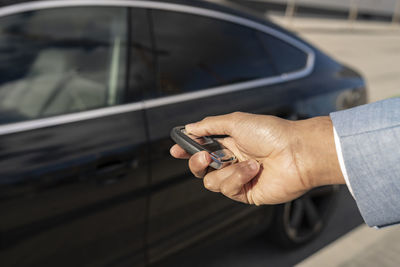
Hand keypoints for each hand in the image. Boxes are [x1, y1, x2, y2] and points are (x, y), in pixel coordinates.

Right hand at [170, 112, 344, 204]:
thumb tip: (189, 127)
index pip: (202, 147)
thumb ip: (210, 126)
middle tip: (204, 156)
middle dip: (197, 162)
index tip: (175, 149)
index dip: (187, 149)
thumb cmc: (271, 133)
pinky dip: (238, 178)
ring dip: (226, 170)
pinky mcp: (246, 193)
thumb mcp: (236, 122)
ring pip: (211, 181)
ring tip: (248, 162)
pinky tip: (253, 170)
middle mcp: (232, 160)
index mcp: (230, 142)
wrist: (297, 152)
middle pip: (201, 167)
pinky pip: (227, 189)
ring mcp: (239, 178)